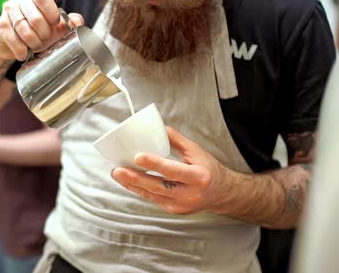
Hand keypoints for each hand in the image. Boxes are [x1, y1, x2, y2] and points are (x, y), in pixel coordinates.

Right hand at [0, 0, 84, 60]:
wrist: (12, 43)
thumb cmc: (36, 31)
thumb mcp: (56, 26)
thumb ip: (70, 22)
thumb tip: (77, 22)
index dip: (51, 14)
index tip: (54, 25)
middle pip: (35, 18)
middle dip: (43, 34)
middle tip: (44, 39)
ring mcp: (7, 11)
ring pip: (24, 30)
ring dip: (33, 43)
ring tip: (35, 46)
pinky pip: (13, 40)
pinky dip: (21, 50)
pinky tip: (24, 53)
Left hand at [111, 127, 229, 214]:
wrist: (221, 193)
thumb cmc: (209, 169)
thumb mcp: (197, 151)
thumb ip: (177, 140)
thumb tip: (159, 127)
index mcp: (198, 177)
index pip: (172, 170)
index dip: (154, 164)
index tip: (137, 157)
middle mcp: (190, 194)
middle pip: (157, 186)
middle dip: (135, 178)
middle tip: (118, 170)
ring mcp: (181, 205)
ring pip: (152, 195)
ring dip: (133, 185)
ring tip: (117, 174)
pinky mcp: (175, 210)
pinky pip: (155, 199)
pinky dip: (141, 190)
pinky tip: (129, 182)